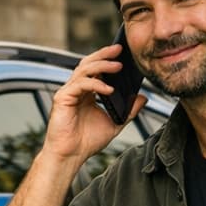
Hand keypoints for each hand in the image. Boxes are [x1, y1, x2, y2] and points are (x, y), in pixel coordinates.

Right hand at [43, 44, 146, 162]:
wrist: (71, 156)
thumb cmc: (87, 142)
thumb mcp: (115, 123)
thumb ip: (128, 110)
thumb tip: (143, 97)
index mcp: (86, 93)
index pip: (95, 69)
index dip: (107, 59)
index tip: (123, 53)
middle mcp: (76, 90)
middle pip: (88, 63)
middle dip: (104, 54)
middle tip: (119, 49)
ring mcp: (68, 93)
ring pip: (83, 70)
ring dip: (102, 66)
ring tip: (118, 66)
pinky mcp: (62, 98)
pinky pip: (80, 84)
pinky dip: (96, 84)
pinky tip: (109, 89)